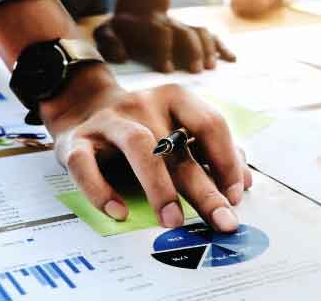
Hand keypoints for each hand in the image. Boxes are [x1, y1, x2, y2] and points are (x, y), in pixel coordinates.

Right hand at [42, 64, 252, 232]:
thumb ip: (212, 151)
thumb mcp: (178, 128)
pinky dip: (100, 190)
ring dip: (159, 187)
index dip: (227, 161)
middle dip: (205, 190)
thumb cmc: (144, 125)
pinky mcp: (76, 140)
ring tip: (173, 221)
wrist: (82, 104)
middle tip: (222, 221)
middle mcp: (145, 104)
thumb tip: (244, 183)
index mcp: (176, 99)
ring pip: (139, 147)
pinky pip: (85, 165)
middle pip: (180, 147)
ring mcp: (110, 120)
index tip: (235, 197)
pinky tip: (118, 212)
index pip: (211, 125)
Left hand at [94, 11, 235, 72]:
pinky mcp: (194, 31)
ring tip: (211, 68)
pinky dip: (222, 46)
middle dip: (192, 51)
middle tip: (197, 70)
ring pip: (200, 33)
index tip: (167, 70)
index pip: (159, 34)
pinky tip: (232, 60)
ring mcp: (183, 27)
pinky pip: (211, 35)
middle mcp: (169, 24)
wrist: (137, 10)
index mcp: (147, 25)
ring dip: (208, 49)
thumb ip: (109, 43)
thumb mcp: (106, 34)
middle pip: (184, 33)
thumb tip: (122, 56)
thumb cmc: (121, 31)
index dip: (164, 51)